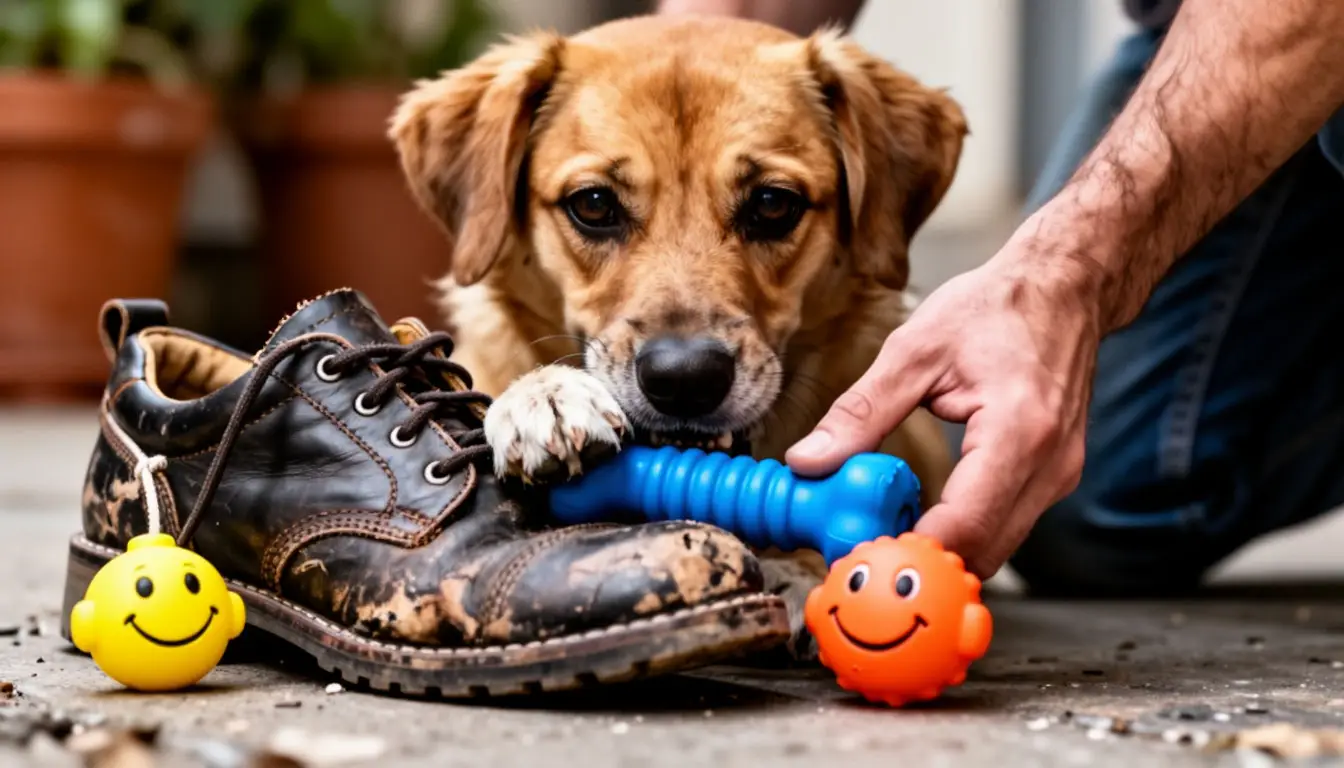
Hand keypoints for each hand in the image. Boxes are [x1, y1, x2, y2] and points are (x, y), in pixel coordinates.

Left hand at [785, 239, 1104, 577]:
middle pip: (983, 553)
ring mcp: (1058, 476)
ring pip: (997, 549)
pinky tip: (920, 516)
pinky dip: (962, 533)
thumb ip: (860, 412)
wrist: (1065, 287)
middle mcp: (1048, 464)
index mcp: (1016, 431)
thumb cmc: (996, 307)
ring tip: (884, 533)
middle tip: (862, 557)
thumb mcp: (914, 350)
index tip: (861, 559)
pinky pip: (1006, 526)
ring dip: (940, 553)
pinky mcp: (1054, 477)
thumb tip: (810, 461)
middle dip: (920, 565)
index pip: (965, 525)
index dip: (911, 554)